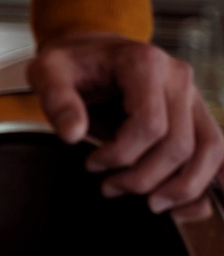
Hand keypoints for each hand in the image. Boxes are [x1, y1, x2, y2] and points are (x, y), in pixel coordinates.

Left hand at [31, 35, 223, 219]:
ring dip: (182, 187)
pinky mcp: (198, 114)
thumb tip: (72, 135)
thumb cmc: (71, 62)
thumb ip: (58, 102)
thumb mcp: (48, 72)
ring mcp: (193, 96)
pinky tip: (187, 205)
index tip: (92, 164)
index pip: (150, 124)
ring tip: (150, 203)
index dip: (122, 155)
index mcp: (144, 64)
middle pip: (179, 144)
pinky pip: (218, 152)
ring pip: (209, 151)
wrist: (91, 50)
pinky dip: (210, 181)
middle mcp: (178, 78)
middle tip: (111, 188)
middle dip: (145, 177)